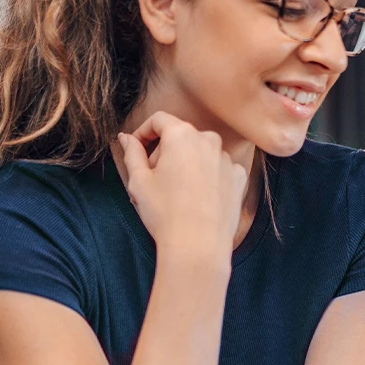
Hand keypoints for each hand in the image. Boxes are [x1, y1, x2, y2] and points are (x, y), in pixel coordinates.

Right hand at [118, 112, 247, 261]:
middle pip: (180, 136)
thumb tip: (126, 138)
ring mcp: (226, 159)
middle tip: (152, 178)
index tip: (135, 148)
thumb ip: (132, 152)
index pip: (159, 120)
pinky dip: (206, 177)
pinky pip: (218, 169)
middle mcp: (208, 140)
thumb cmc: (164, 212)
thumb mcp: (138, 181)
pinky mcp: (238, 178)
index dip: (143, 132)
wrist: (198, 245)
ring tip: (174, 192)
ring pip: (200, 153)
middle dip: (164, 151)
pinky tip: (196, 198)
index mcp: (182, 135)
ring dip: (186, 164)